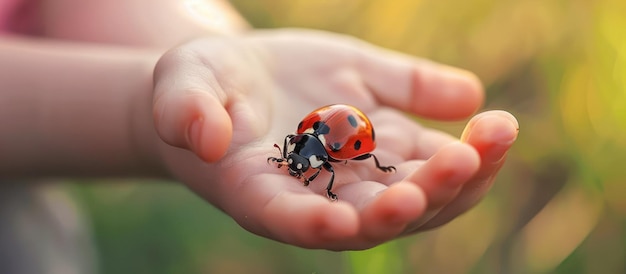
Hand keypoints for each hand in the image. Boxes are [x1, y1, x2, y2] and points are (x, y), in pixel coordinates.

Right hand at [151, 29, 518, 249]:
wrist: (237, 79)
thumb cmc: (198, 87)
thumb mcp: (182, 84)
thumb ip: (186, 109)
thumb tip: (210, 139)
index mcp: (260, 192)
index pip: (289, 220)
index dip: (317, 227)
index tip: (347, 223)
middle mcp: (317, 194)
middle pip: (370, 216)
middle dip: (416, 197)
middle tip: (460, 160)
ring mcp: (357, 171)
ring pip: (415, 192)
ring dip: (461, 174)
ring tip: (499, 132)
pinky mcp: (384, 140)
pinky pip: (429, 153)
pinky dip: (467, 146)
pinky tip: (491, 121)